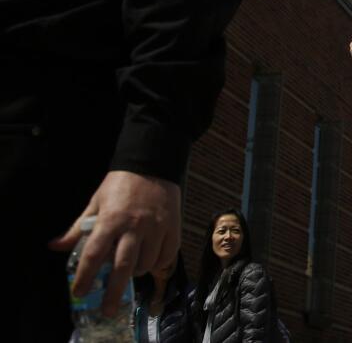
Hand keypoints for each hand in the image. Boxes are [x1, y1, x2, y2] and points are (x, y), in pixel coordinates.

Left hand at [49, 171, 180, 316]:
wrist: (153, 164)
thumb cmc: (121, 183)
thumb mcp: (96, 202)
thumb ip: (78, 227)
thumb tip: (56, 246)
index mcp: (111, 219)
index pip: (94, 253)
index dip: (85, 275)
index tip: (79, 291)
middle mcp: (134, 226)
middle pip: (123, 265)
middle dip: (114, 291)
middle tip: (107, 310)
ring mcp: (155, 227)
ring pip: (145, 263)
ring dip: (136, 272)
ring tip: (130, 270)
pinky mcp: (172, 227)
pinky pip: (165, 255)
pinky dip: (156, 264)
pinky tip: (149, 262)